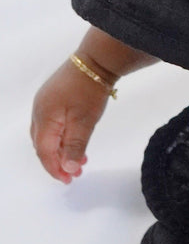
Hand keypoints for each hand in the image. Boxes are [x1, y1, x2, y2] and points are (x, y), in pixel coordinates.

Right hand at [30, 58, 112, 183]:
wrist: (94, 62)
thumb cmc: (89, 91)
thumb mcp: (85, 122)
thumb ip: (75, 146)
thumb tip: (68, 168)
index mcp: (43, 118)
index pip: (44, 151)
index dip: (54, 168)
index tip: (68, 180)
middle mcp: (39, 112)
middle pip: (42, 145)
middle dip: (57, 162)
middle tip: (74, 174)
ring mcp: (44, 104)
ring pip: (48, 136)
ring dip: (61, 151)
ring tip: (80, 162)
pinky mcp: (53, 100)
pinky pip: (53, 125)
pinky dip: (62, 139)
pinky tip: (76, 143)